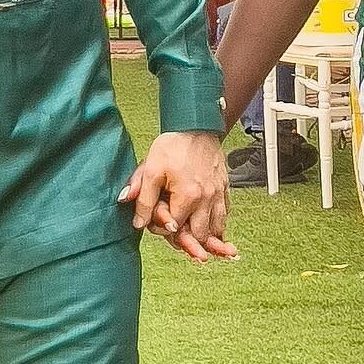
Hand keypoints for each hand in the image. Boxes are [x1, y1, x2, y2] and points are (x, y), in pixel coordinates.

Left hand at [119, 133, 236, 264]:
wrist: (196, 126)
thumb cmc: (174, 145)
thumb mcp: (151, 170)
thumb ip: (143, 198)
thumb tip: (138, 222)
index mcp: (188, 196)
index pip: (175, 229)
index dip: (162, 228)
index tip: (157, 219)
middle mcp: (207, 198)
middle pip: (200, 235)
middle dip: (186, 238)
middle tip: (175, 230)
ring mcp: (218, 194)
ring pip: (216, 228)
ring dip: (205, 235)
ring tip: (194, 233)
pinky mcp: (224, 187)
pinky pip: (224, 214)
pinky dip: (217, 222)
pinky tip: (208, 222)